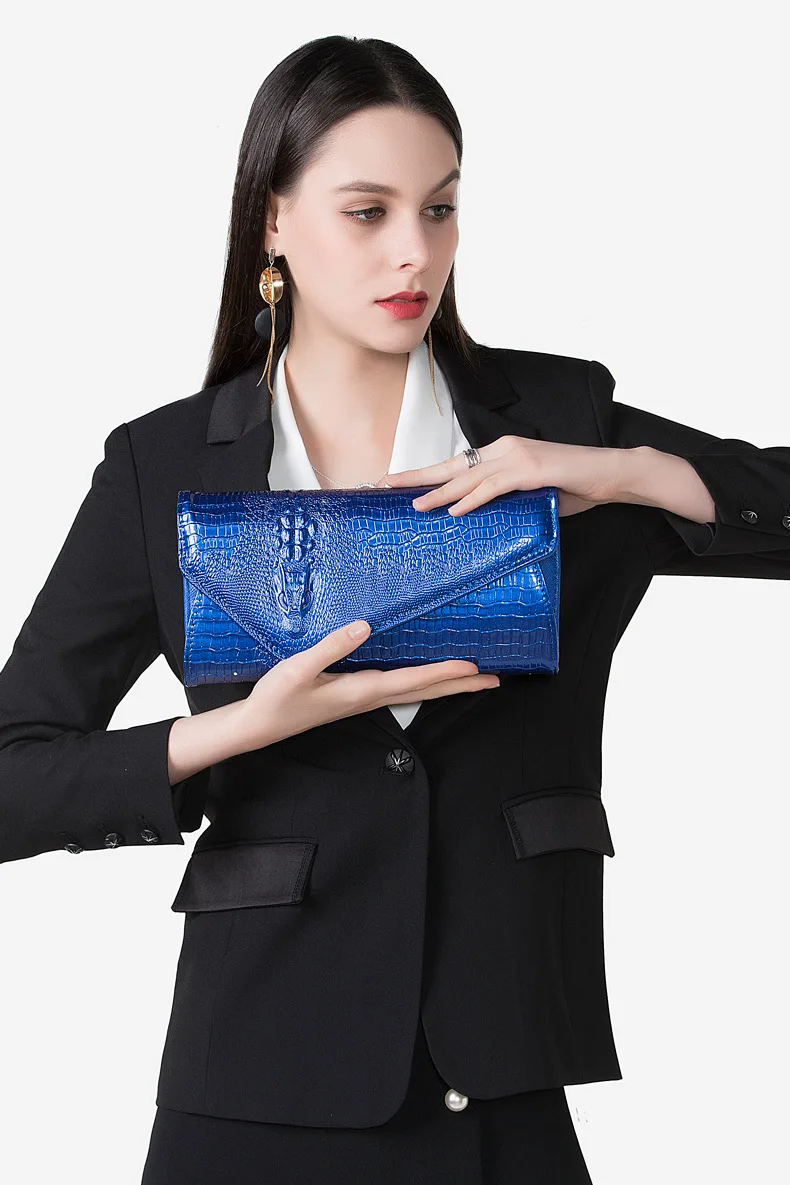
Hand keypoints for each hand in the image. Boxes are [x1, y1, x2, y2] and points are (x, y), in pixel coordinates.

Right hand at [235, 620, 499, 750]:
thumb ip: (331, 647)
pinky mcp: (357, 695)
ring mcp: (365, 698)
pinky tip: (430, 677)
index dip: (443, 672)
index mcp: (361, 690)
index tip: (472, 665)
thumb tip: (364, 627)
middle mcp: (370, 696)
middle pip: (425, 691)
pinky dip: (425, 682)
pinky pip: (402, 688)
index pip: (411, 680)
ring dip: (448, 685)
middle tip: (496, 680)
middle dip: (461, 685)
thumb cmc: (277, 697)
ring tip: (476, 679)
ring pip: (417, 691)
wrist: (260, 724)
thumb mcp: (299, 668)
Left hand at [385, 435, 623, 517]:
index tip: (398, 484)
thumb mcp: (533, 494)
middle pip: (452, 466)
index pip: (456, 466)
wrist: (611, 473)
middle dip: (416, 476)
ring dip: (439, 492)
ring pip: (468, 477)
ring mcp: (517, 457)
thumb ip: (509, 501)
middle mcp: (504, 450)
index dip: (426, 475)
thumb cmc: (574, 486)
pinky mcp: (532, 470)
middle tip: (384, 484)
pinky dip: (473, 498)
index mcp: (502, 454)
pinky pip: (495, 487)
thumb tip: (487, 519)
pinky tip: (454, 510)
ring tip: (413, 505)